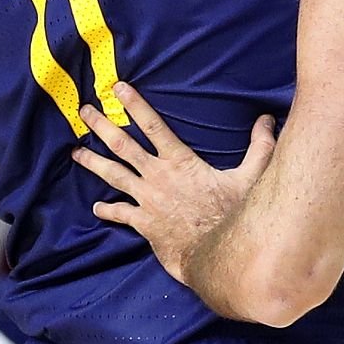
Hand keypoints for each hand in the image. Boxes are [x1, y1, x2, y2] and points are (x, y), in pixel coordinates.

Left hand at [73, 83, 276, 284]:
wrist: (216, 255)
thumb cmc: (233, 215)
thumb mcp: (251, 176)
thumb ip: (259, 146)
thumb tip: (267, 119)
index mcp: (179, 161)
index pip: (152, 126)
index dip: (134, 105)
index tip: (117, 88)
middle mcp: (157, 177)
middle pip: (123, 145)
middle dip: (102, 126)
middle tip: (84, 112)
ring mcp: (147, 200)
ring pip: (113, 175)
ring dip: (93, 162)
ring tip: (76, 152)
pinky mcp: (144, 223)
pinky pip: (121, 214)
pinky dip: (108, 210)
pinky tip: (97, 207)